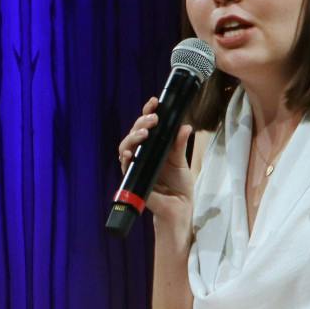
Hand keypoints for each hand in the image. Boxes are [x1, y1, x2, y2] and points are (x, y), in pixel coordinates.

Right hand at [117, 97, 194, 220]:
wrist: (178, 206)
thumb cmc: (179, 185)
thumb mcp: (181, 161)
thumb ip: (180, 144)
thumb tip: (185, 126)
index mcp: (154, 146)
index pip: (147, 125)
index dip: (148, 112)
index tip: (154, 102)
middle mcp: (143, 153)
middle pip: (135, 132)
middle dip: (141, 122)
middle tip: (153, 119)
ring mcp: (136, 164)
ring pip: (126, 146)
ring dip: (133, 137)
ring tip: (144, 133)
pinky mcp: (133, 178)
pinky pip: (124, 165)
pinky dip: (125, 157)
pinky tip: (129, 153)